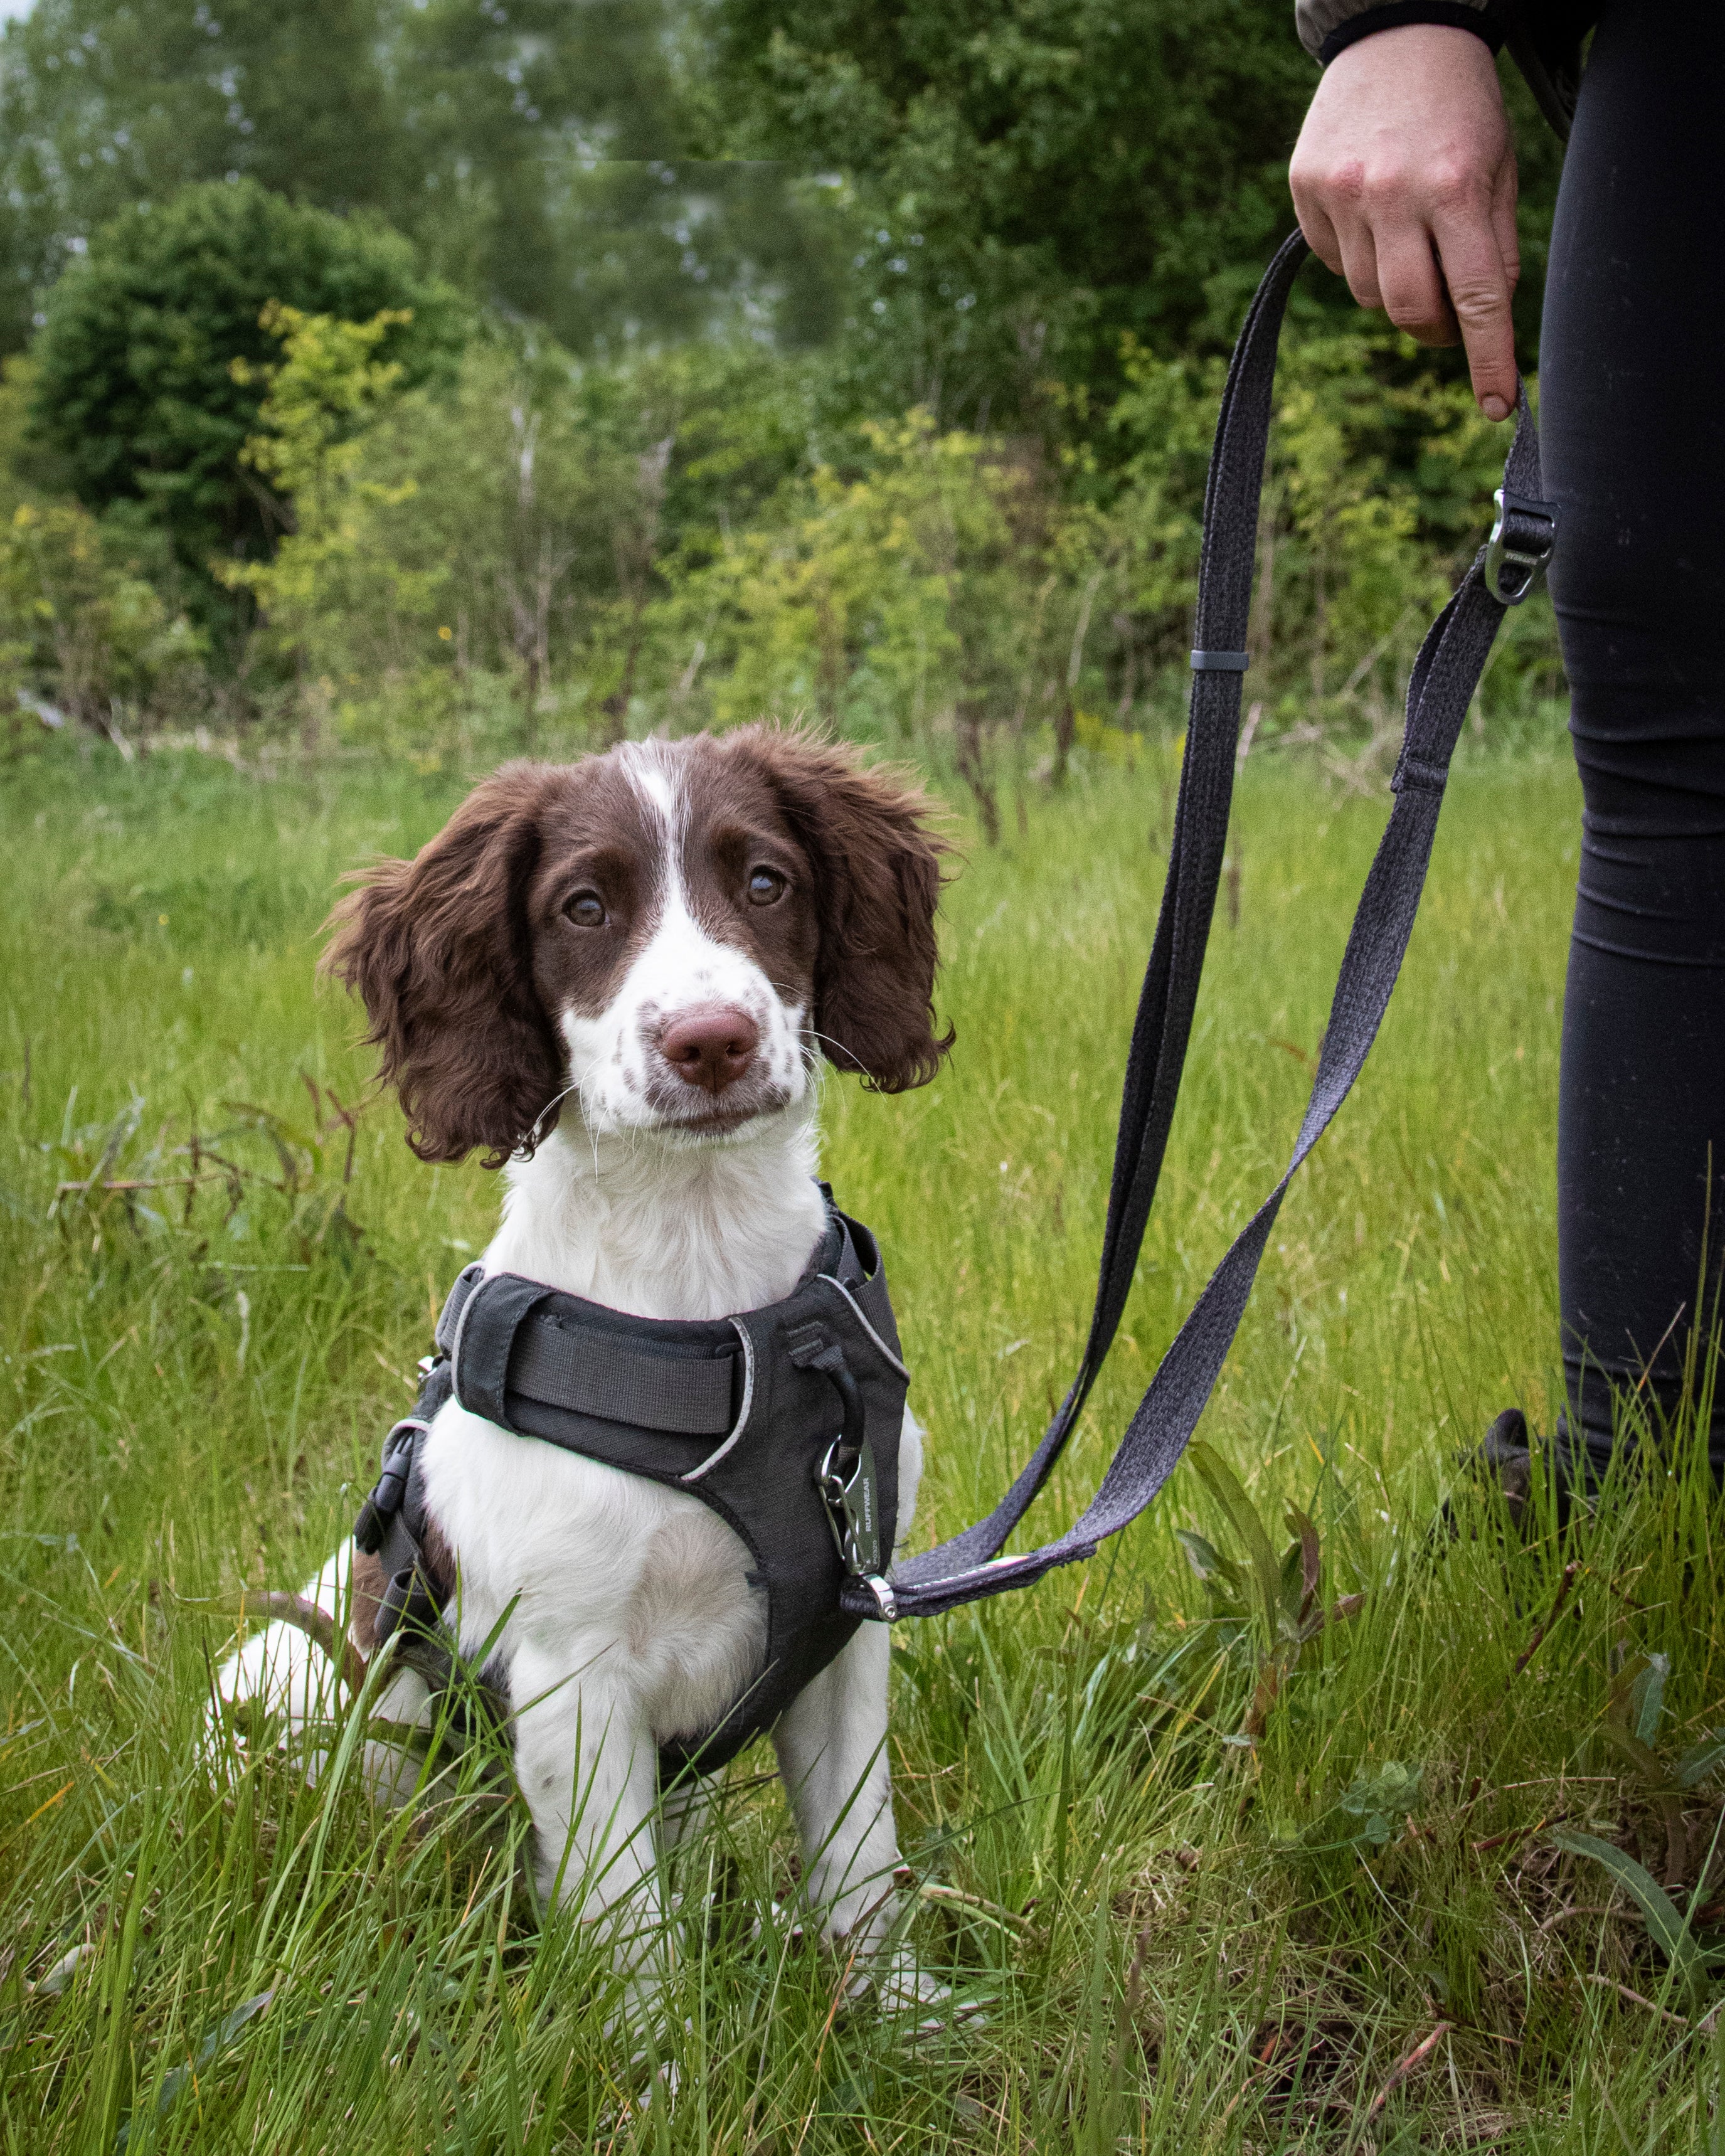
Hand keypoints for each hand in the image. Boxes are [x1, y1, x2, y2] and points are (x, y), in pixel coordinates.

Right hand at [1289, 24, 1518, 419]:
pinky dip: (1356, 255)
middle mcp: (1394, 192)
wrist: (1398, 29)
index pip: (1478, 298)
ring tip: (1407, 236)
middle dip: (1432, 327)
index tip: (1498, 407)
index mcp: (1457, 185)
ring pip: (1366, 294)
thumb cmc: (1461, 105)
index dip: (1489, 360)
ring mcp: (1342, 193)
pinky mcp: (1306, 189)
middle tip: (1446, 316)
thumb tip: (1482, 325)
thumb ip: (1494, 248)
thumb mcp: (1497, 167)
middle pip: (1408, 310)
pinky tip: (1371, 211)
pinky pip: (1331, 260)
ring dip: (1392, 286)